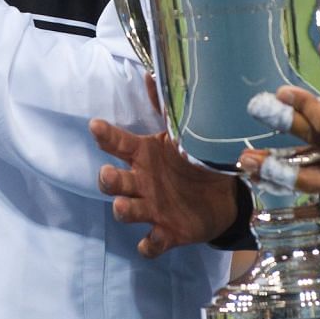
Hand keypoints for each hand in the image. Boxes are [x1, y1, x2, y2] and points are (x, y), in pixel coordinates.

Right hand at [91, 119, 240, 257]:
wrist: (223, 197)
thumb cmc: (191, 161)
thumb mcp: (181, 133)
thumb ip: (166, 107)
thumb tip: (151, 74)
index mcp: (143, 156)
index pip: (118, 143)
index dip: (106, 136)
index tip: (96, 126)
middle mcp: (141, 183)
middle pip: (114, 182)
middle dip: (108, 180)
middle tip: (107, 174)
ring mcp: (151, 210)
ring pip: (127, 211)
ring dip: (124, 209)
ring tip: (123, 205)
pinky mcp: (167, 233)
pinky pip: (151, 243)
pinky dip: (149, 244)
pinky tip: (151, 240)